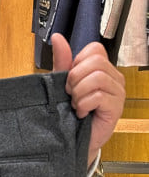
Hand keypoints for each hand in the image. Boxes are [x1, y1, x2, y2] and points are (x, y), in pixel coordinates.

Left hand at [51, 33, 125, 166]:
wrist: (71, 139)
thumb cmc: (69, 111)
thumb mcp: (62, 83)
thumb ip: (62, 61)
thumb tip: (57, 37)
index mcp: (102, 69)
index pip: (95, 49)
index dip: (76, 63)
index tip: (69, 80)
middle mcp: (114, 78)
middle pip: (96, 61)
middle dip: (75, 78)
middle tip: (70, 94)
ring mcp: (117, 93)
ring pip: (97, 77)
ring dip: (79, 92)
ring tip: (76, 104)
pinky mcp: (116, 108)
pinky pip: (98, 96)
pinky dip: (83, 104)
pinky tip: (81, 113)